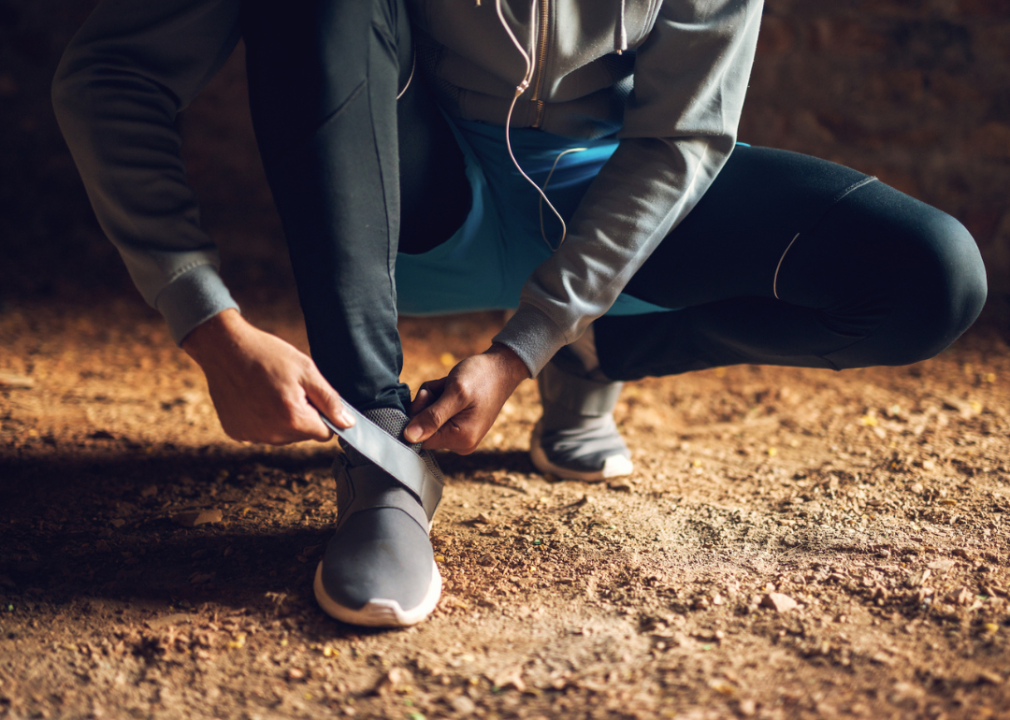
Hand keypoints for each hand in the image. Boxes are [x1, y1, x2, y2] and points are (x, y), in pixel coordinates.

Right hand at [181, 309, 353, 443]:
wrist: (224, 348)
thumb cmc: (267, 355)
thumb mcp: (306, 371)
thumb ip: (330, 400)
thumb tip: (347, 423)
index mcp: (293, 419)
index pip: (324, 433)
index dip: (322, 414)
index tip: (310, 396)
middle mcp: (272, 434)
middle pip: (302, 435)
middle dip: (302, 415)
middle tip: (288, 388)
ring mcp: (251, 435)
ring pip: (282, 436)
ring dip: (282, 419)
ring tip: (270, 391)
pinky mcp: (236, 433)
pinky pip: (260, 432)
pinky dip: (261, 420)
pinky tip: (254, 398)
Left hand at [404, 344, 529, 452]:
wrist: (502, 367)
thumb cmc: (481, 377)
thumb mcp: (455, 393)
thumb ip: (432, 416)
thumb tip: (409, 437)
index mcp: (461, 439)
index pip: (420, 438)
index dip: (417, 415)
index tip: (429, 395)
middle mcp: (461, 443)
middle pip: (424, 429)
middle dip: (427, 404)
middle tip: (443, 387)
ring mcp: (461, 435)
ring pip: (429, 420)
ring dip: (432, 399)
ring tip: (449, 386)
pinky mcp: (460, 426)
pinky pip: (438, 416)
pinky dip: (439, 400)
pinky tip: (451, 389)